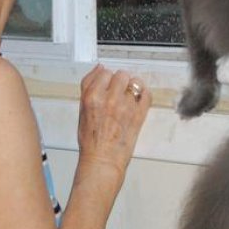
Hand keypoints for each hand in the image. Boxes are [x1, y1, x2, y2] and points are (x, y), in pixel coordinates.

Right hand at [76, 64, 151, 180]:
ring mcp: (126, 106)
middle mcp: (109, 99)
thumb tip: (99, 68)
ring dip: (132, 88)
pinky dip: (144, 94)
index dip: (106, 78)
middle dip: (119, 81)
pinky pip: (147, 94)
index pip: (104, 72)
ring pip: (134, 83)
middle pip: (121, 75)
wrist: (102, 160)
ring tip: (127, 98)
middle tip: (117, 92)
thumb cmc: (91, 139)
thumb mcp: (82, 109)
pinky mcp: (139, 115)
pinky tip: (138, 99)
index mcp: (92, 97)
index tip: (107, 84)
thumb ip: (88, 86)